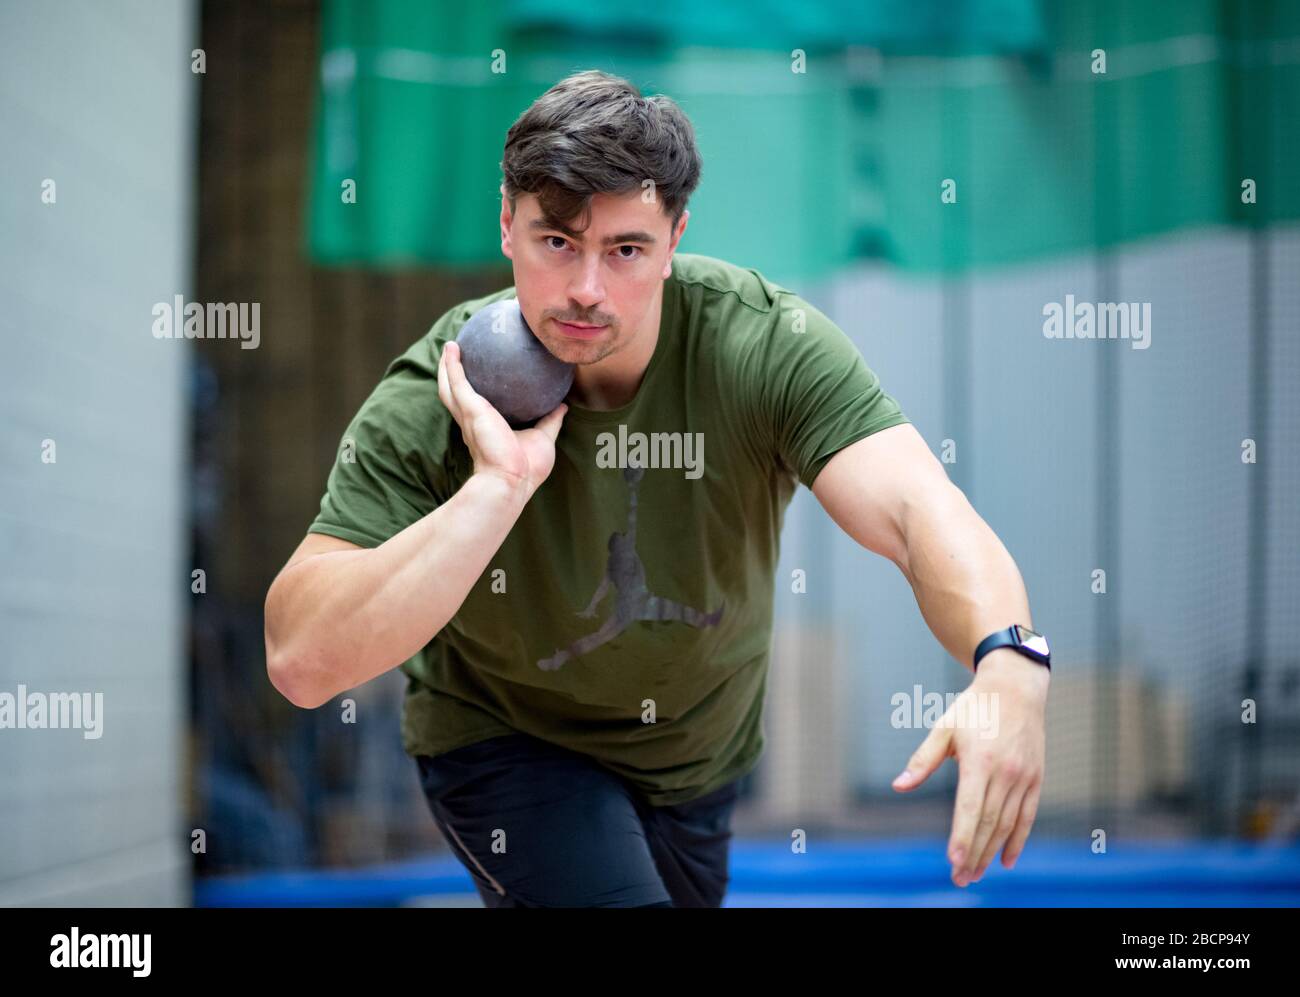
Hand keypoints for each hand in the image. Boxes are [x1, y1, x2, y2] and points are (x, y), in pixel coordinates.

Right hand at [437, 340, 566, 496]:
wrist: (511, 482)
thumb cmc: (525, 469)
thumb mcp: (543, 439)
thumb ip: (550, 421)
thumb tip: (563, 405)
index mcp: (485, 431)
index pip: (475, 409)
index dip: (472, 396)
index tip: (478, 381)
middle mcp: (471, 423)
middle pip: (455, 396)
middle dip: (453, 378)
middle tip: (457, 357)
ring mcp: (468, 416)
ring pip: (449, 387)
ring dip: (446, 367)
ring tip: (450, 347)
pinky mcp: (470, 410)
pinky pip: (457, 382)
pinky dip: (452, 365)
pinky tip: (453, 347)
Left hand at [891, 649, 1047, 886]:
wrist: (1016, 688)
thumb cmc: (974, 708)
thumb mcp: (944, 728)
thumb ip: (923, 760)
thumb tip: (898, 786)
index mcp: (979, 759)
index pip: (971, 806)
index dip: (962, 835)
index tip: (953, 859)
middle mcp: (1005, 771)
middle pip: (989, 822)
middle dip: (974, 853)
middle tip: (960, 879)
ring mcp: (1024, 777)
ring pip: (1007, 824)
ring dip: (991, 852)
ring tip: (975, 873)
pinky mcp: (1036, 779)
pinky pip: (1027, 816)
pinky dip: (1017, 840)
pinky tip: (1006, 860)